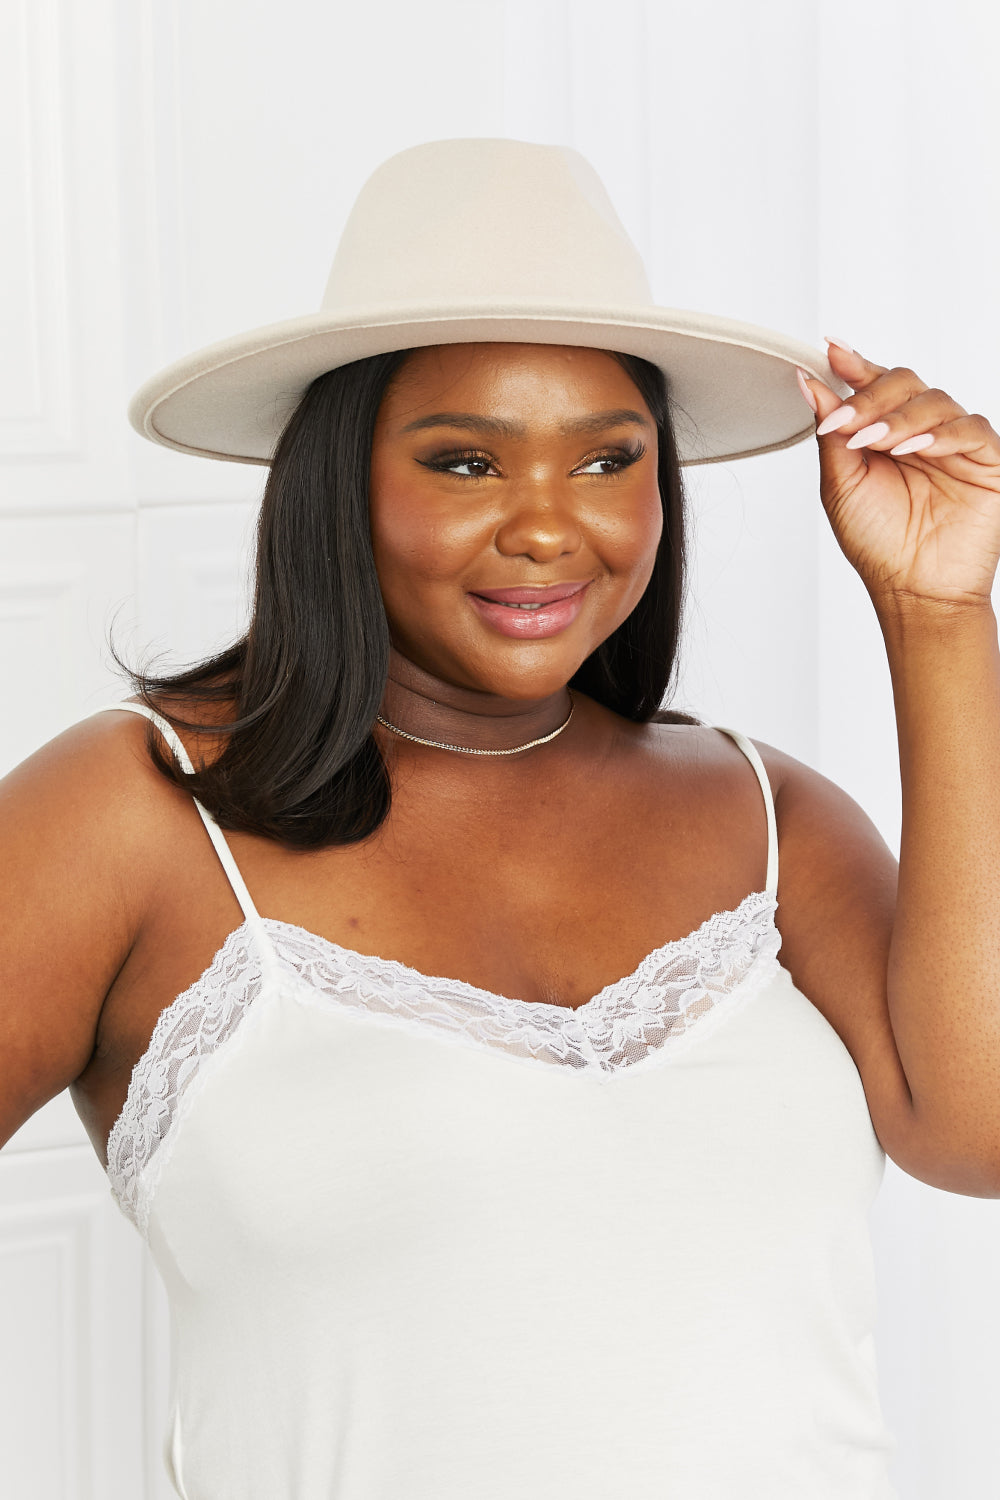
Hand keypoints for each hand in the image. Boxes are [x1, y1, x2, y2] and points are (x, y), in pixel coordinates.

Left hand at [799, 342, 999, 611]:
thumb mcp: (841, 485)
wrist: (913, 590)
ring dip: (900, 418)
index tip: (831, 352)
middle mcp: (921, 431)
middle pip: (904, 383)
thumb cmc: (878, 543)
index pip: (874, 386)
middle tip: (846, 422)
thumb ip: (830, 433)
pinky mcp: (987, 459)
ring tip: (877, 443)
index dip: (855, 366)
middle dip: (871, 397)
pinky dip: (940, 435)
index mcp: (885, 433)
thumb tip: (808, 383)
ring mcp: (955, 443)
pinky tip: (915, 450)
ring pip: (935, 401)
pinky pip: (969, 429)